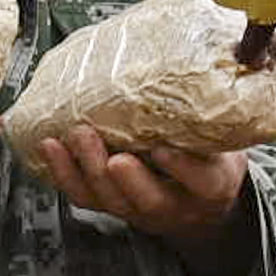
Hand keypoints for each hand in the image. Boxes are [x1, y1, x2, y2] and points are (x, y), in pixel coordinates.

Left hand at [32, 128, 247, 262]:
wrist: (201, 203)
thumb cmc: (212, 159)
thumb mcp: (226, 142)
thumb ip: (213, 119)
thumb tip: (205, 66)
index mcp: (212, 187)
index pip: (202, 182)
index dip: (182, 168)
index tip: (163, 147)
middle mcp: (175, 204)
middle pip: (148, 199)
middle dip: (123, 176)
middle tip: (103, 145)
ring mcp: (139, 210)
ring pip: (110, 201)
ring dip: (85, 170)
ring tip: (69, 137)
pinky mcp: (113, 206)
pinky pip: (85, 197)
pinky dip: (64, 174)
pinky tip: (49, 147)